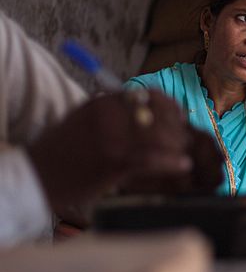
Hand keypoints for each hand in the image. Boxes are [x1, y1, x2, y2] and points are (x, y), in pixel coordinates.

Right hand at [27, 90, 221, 216]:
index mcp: (102, 102)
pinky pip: (153, 158)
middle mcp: (109, 115)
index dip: (171, 107)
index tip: (180, 118)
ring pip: (160, 136)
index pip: (149, 96)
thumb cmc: (62, 151)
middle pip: (159, 115)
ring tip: (185, 155)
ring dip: (178, 146)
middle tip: (185, 141)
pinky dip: (172, 162)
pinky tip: (183, 165)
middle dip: (177, 129)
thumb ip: (114, 112)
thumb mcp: (85, 119)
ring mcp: (112, 138)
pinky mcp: (114, 162)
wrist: (35, 175)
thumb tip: (151, 113)